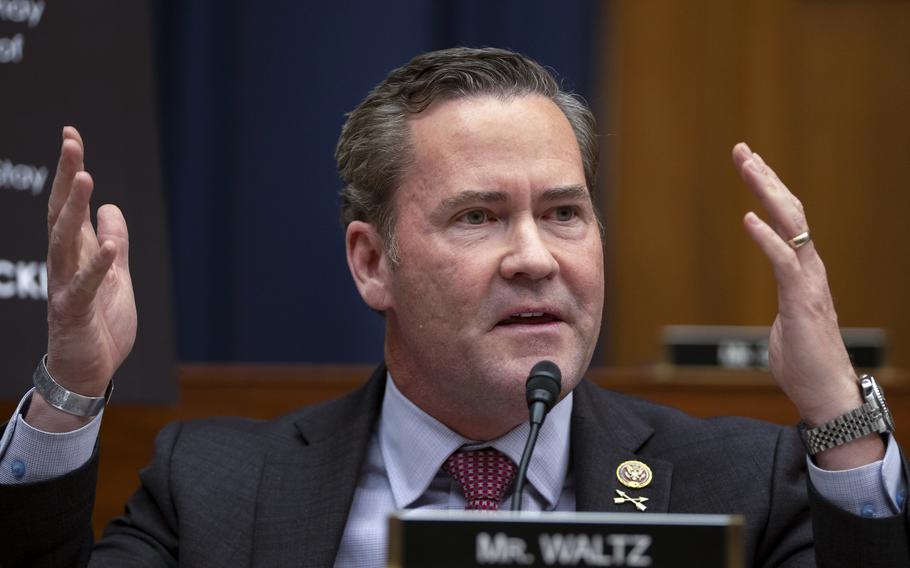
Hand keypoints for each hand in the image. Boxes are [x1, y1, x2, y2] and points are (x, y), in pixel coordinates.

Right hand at [25, 127, 136, 430]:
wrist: (88, 370)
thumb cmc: (99, 322)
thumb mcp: (116, 275)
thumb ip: (113, 242)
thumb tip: (111, 207)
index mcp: (77, 251)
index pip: (69, 203)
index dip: (69, 169)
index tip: (71, 134)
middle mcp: (65, 263)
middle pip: (61, 212)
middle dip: (65, 176)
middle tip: (70, 141)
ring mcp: (65, 285)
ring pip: (65, 241)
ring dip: (73, 209)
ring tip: (84, 178)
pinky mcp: (72, 312)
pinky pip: (84, 286)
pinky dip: (97, 267)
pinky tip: (109, 249)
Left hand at [732, 142, 883, 467]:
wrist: (826, 393)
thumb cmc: (805, 363)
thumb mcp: (787, 326)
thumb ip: (784, 307)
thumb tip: (778, 312)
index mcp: (804, 272)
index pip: (788, 221)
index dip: (770, 191)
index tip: (751, 164)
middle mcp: (810, 269)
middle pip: (790, 211)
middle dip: (766, 178)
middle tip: (743, 150)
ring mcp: (809, 282)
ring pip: (792, 225)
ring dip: (768, 193)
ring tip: (747, 166)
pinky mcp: (803, 300)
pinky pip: (785, 262)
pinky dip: (767, 239)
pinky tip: (749, 219)